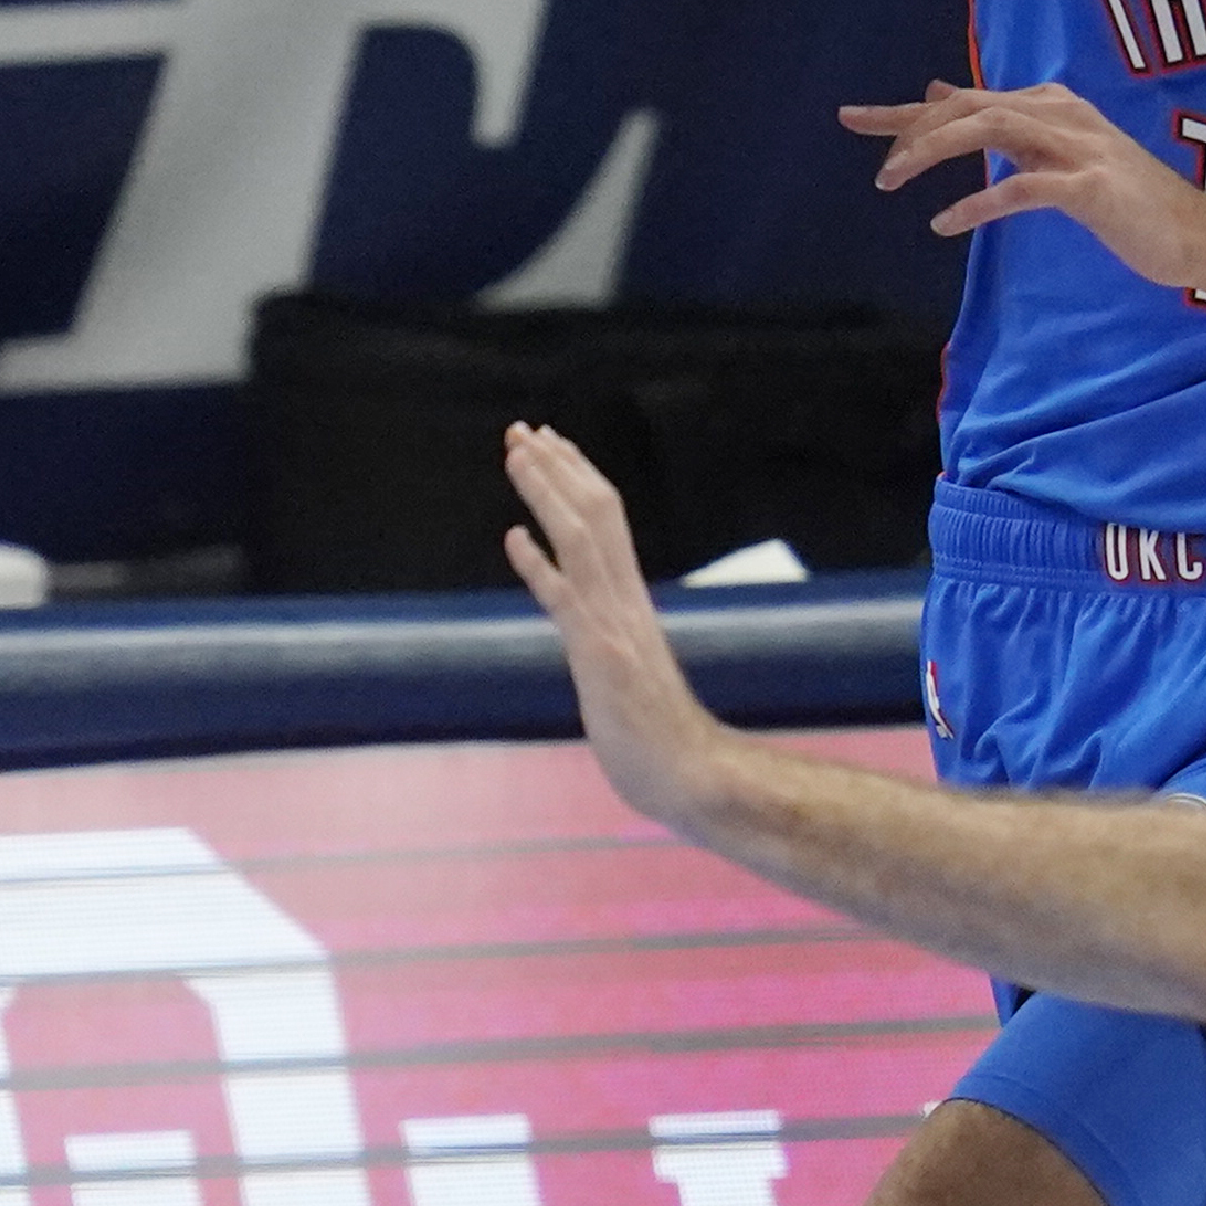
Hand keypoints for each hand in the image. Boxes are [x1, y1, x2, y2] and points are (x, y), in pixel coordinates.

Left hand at [500, 422, 729, 827]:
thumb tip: (596, 633)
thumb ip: (613, 644)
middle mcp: (624, 600)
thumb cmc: (661, 738)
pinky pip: (567, 600)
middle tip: (521, 429)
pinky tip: (512, 537)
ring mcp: (613, 625)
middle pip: (594, 513)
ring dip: (546, 493)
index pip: (606, 519)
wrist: (692, 776)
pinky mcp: (600, 657)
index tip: (548, 442)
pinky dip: (539, 564)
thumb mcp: (629, 676)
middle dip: (556, 468)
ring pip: (582, 539)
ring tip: (516, 454)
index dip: (575, 476)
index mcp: (631, 600)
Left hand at [840, 80, 1205, 290]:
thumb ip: (1004, 126)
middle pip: (970, 105)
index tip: (851, 119)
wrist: (1195, 233)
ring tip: (896, 182)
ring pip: (991, 127)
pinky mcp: (1091, 187)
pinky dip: (978, 203)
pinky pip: (1023, 187)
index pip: (965, 99)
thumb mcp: (1056, 154)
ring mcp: (1079, 146)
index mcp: (1051, 104)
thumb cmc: (1126, 201)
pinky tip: (945, 224)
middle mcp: (1062, 113)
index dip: (905, 112)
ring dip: (935, 151)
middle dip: (912, 129)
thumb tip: (942, 94)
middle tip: (876, 167)